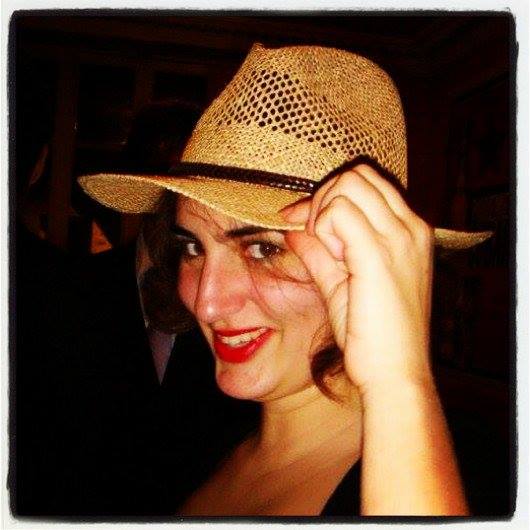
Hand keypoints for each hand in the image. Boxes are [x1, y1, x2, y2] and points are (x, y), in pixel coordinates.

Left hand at [281, 164, 434, 394]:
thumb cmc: (374, 334)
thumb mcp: (344, 283)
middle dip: (324, 198)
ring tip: (329, 252)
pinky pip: (339, 212)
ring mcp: (399, 237)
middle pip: (357, 176)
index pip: (366, 183)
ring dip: (324, 212)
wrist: (396, 373)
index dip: (327, 196)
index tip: (300, 222)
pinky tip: (332, 258)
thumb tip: (292, 229)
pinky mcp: (379, 254)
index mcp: (409, 232)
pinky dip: (323, 228)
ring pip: (348, 185)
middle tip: (316, 237)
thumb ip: (320, 253)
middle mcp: (410, 227)